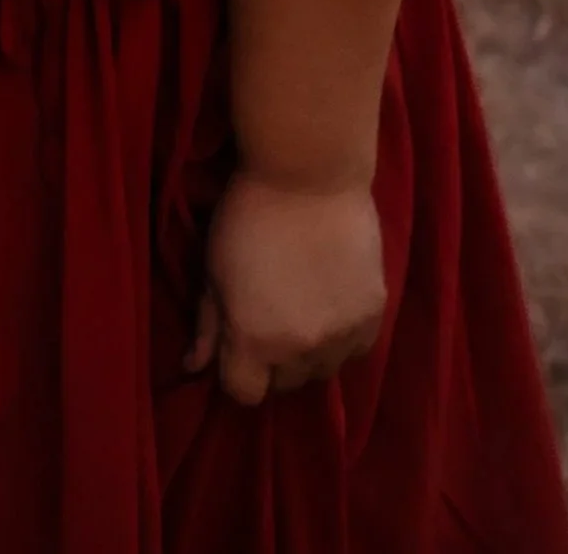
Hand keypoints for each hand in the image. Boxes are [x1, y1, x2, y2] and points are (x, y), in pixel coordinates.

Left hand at [185, 170, 384, 407]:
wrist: (307, 173)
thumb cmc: (246, 216)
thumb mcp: (212, 269)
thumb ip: (206, 325)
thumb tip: (193, 367)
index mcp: (253, 341)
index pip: (244, 394)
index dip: (235, 372)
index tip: (236, 345)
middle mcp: (300, 350)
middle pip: (285, 385)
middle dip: (272, 361)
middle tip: (269, 318)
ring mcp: (342, 335)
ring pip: (323, 371)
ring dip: (309, 352)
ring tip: (302, 308)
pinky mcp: (374, 315)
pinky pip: (356, 350)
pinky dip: (342, 337)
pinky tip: (332, 303)